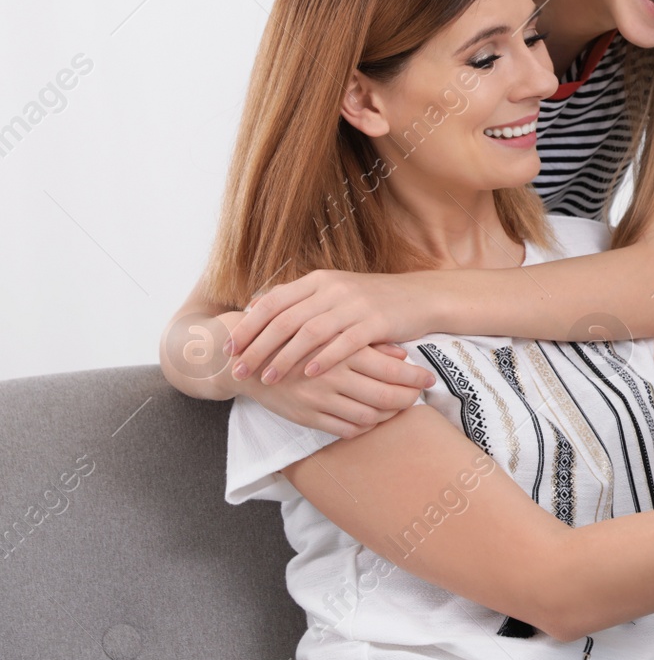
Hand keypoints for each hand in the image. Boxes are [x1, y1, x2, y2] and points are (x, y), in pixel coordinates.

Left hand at [226, 270, 428, 384]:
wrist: (419, 297)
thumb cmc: (372, 300)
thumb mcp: (333, 290)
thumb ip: (297, 297)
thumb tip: (255, 304)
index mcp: (318, 279)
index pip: (272, 301)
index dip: (247, 325)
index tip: (228, 349)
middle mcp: (332, 288)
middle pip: (285, 320)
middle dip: (257, 347)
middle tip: (238, 370)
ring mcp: (354, 304)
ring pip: (309, 333)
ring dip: (284, 358)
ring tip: (268, 380)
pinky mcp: (375, 322)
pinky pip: (344, 342)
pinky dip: (324, 359)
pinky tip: (310, 375)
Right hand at [229, 318, 436, 439]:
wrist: (247, 358)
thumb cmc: (295, 338)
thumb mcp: (329, 331)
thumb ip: (366, 342)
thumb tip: (402, 354)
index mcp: (341, 349)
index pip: (390, 369)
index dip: (414, 377)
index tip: (429, 378)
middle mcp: (332, 375)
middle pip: (385, 395)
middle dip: (408, 398)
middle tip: (420, 396)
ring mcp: (318, 398)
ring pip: (368, 416)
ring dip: (388, 415)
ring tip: (398, 407)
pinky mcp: (306, 416)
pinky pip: (344, 430)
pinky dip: (364, 428)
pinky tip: (371, 419)